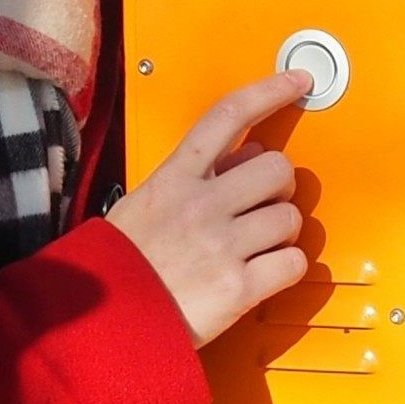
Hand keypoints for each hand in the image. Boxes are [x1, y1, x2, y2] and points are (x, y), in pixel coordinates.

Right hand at [108, 72, 312, 345]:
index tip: (300, 81)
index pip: (227, 116)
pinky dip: (287, 269)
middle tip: (263, 207)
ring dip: (282, 232)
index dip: (269, 91)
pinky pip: (294, 263)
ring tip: (255, 248)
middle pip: (278, 168)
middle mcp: (202, 203)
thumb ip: (196, 176)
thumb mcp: (147, 201)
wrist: (104, 322)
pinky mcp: (238, 289)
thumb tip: (251, 154)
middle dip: (280, 188)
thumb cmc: (123, 262)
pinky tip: (263, 275)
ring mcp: (222, 246)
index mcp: (175, 176)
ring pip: (290, 218)